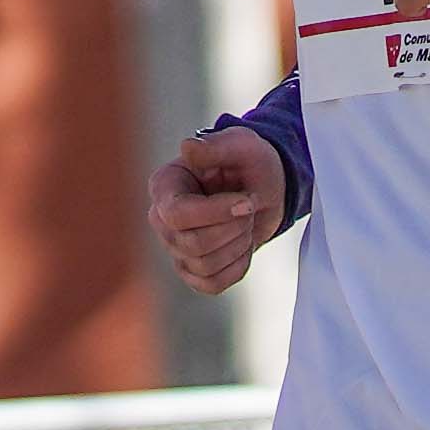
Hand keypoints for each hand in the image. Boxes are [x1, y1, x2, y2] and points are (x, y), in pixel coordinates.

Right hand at [152, 124, 289, 293]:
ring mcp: (175, 248)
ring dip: (239, 245)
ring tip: (246, 223)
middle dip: (234, 229)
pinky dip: (236, 267)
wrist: (266, 189)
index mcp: (165, 186)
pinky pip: (212, 284)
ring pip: (205, 266)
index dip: (217, 213)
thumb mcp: (241, 145)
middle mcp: (162, 219)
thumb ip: (216, 146)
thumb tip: (187, 147)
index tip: (248, 202)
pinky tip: (242, 245)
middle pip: (194, 245)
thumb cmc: (250, 163)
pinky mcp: (192, 271)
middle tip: (250, 207)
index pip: (178, 215)